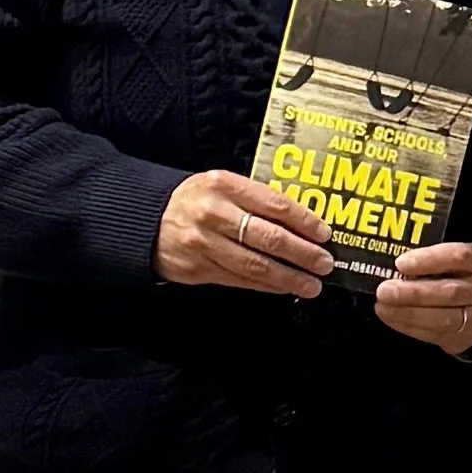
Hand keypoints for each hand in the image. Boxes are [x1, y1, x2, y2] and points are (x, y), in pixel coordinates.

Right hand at [154, 170, 331, 298]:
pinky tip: (283, 287)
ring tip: (311, 284)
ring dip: (288, 278)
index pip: (275, 205)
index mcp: (225, 185)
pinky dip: (265, 286)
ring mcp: (204, 244)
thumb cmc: (194, 200)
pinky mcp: (198, 269)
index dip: (305, 221)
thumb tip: (302, 221)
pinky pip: (239, 280)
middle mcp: (214, 214)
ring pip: (256, 265)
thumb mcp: (222, 185)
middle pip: (270, 238)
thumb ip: (256, 198)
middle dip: (303, 254)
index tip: (325, 233)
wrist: (145, 219)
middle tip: (325, 263)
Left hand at [374, 242, 471, 357]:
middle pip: (451, 292)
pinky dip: (409, 327)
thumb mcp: (452, 259)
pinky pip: (435, 334)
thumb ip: (430, 259)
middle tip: (384, 290)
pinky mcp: (466, 337)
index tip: (401, 263)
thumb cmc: (458, 273)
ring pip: (444, 318)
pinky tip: (392, 318)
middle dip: (413, 292)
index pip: (461, 256)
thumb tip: (395, 266)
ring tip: (383, 306)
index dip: (430, 259)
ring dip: (408, 313)